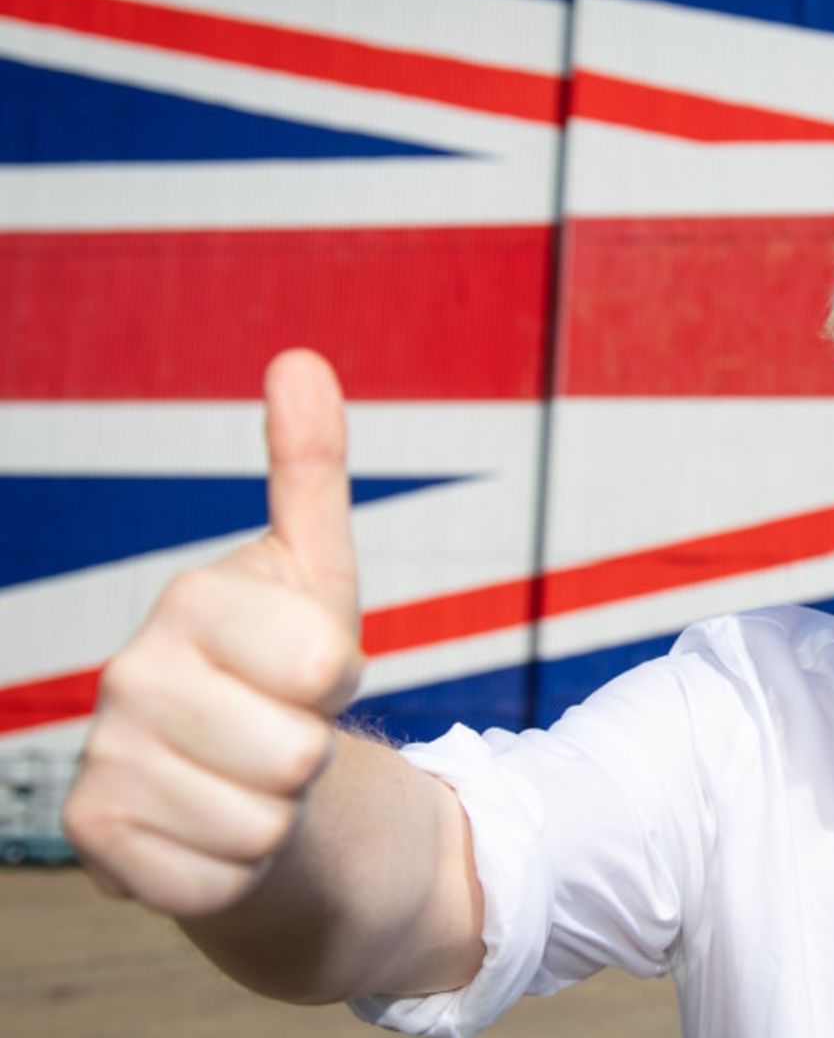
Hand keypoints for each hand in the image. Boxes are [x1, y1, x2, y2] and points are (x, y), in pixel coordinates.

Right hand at [63, 349, 364, 917]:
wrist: (242, 779)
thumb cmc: (287, 674)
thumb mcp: (320, 575)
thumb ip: (310, 470)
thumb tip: (301, 358)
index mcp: (191, 600)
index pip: (325, 660)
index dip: (341, 675)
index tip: (310, 668)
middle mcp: (127, 673)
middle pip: (300, 749)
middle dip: (313, 753)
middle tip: (278, 734)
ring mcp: (104, 757)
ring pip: (266, 818)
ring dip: (279, 812)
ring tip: (247, 778)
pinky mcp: (94, 839)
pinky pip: (222, 874)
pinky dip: (239, 866)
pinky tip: (211, 831)